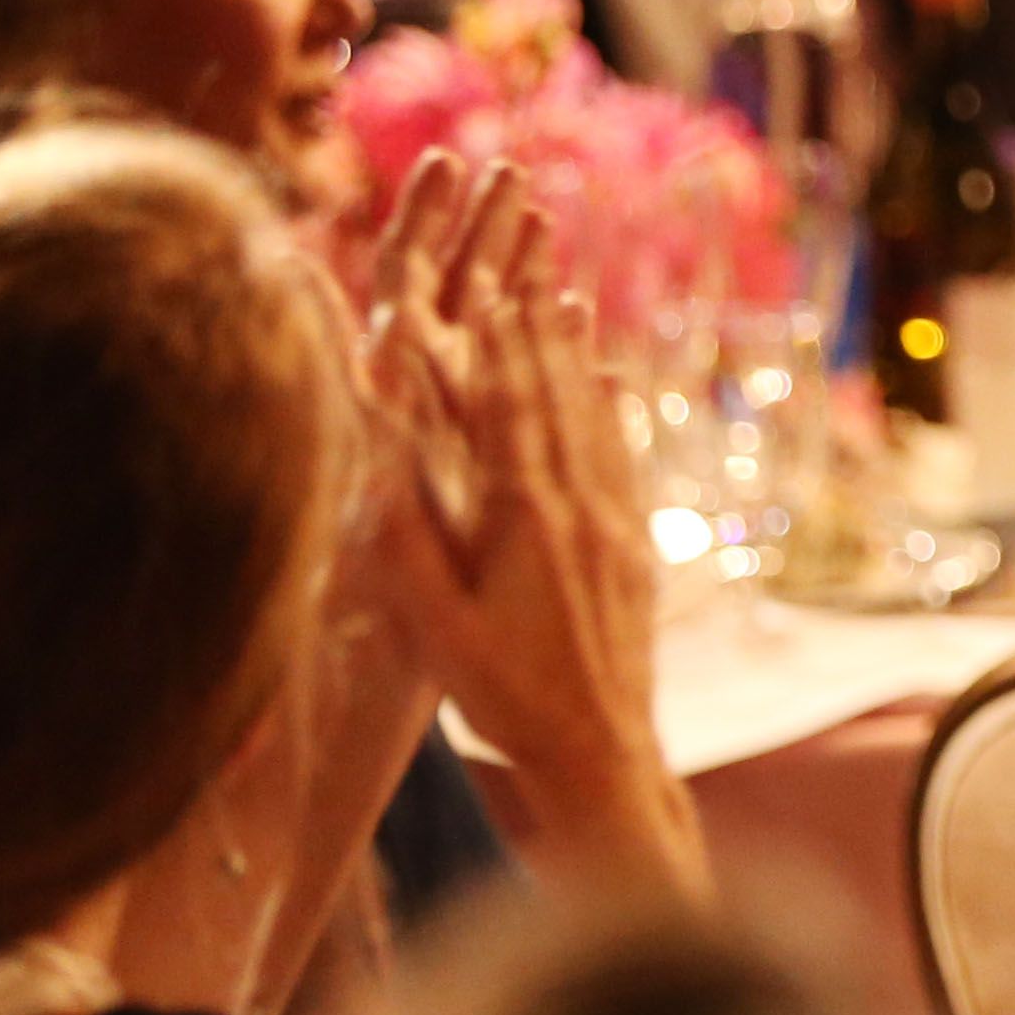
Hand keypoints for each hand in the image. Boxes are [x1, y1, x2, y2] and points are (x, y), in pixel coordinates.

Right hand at [360, 151, 704, 895]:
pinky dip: (611, 409)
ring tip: (562, 298)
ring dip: (574, 356)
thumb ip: (411, 543)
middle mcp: (580, 507)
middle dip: (534, 333)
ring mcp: (615, 524)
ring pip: (593, 420)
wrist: (601, 748)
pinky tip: (609, 382)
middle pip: (554, 401)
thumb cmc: (505, 695)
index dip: (498, 351)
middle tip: (523, 266)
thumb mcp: (441, 625)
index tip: (487, 290)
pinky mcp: (634, 546)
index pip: (509, 414)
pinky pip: (621, 458)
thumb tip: (379, 465)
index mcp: (527, 520)